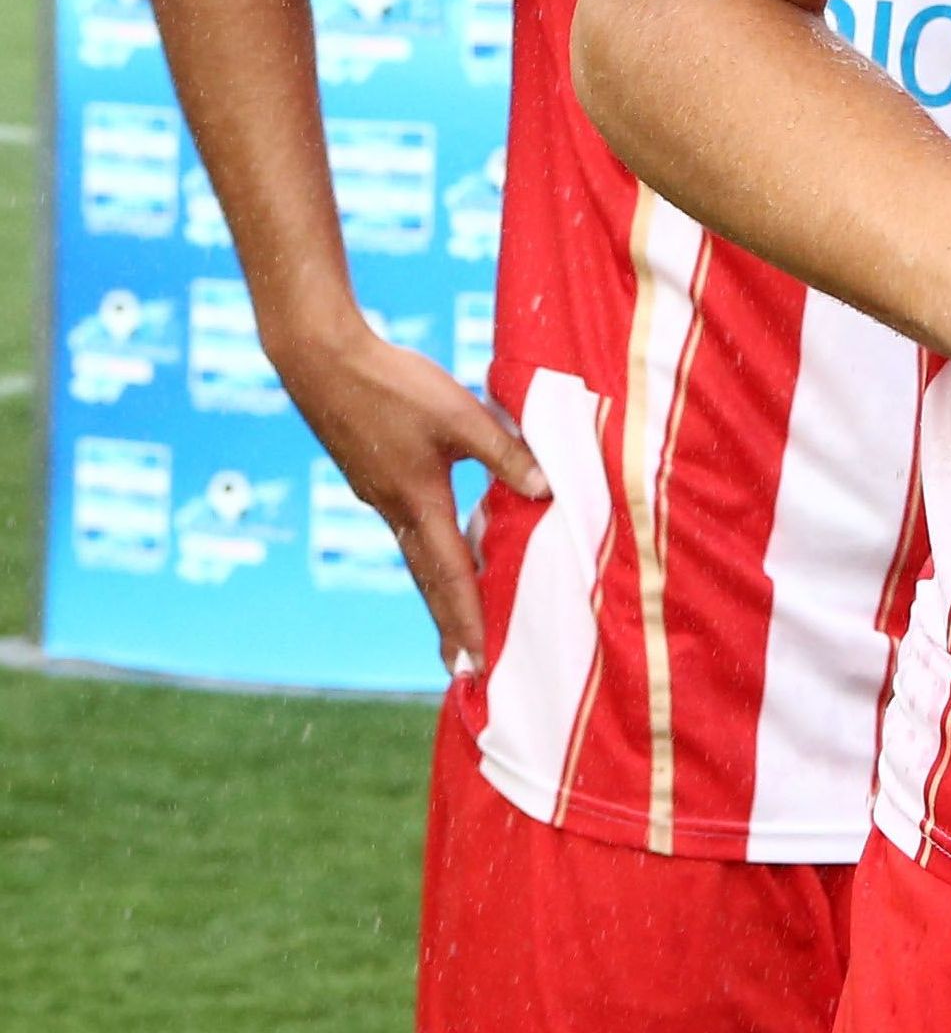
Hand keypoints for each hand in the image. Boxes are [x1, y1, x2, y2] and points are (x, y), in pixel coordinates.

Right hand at [270, 318, 543, 678]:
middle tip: (465, 670)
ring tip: (457, 629)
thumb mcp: (461, 415)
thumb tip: (547, 491)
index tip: (477, 662)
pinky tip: (443, 556)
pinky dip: (429, 559)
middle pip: (428, 581)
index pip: (450, 575)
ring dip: (440, 596)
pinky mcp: (374, 480)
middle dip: (450, 626)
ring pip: (417, 557)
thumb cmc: (393, 384)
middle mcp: (396, 510)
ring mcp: (380, 497)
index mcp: (419, 502)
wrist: (321, 361)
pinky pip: (409, 532)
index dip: (467, 620)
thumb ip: (506, 453)